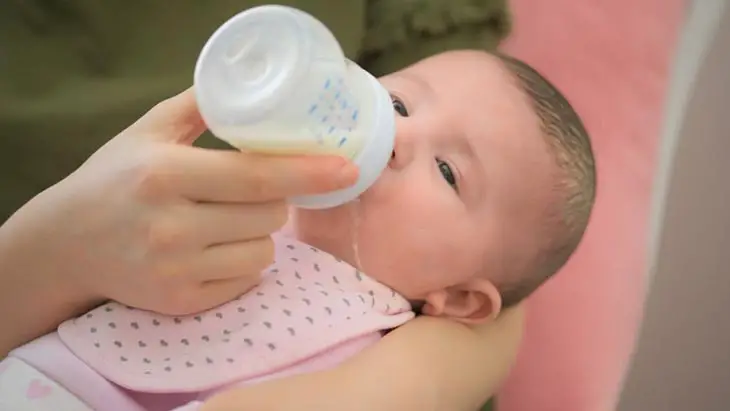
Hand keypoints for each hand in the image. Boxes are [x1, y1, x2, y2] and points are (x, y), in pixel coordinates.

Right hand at [0, 88, 357, 315]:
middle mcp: (171, 226)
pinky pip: (246, 279)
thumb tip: (253, 89)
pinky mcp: (182, 301)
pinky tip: (213, 249)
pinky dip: (243, 261)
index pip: (256, 175)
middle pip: (270, 215)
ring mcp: (176, 269)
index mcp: (166, 174)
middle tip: (250, 191)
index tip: (345, 168)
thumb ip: (199, 106)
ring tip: (226, 221)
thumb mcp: (146, 131)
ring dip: (260, 233)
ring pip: (264, 250)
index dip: (307, 172)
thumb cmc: (113, 180)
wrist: (67, 244)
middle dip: (275, 199)